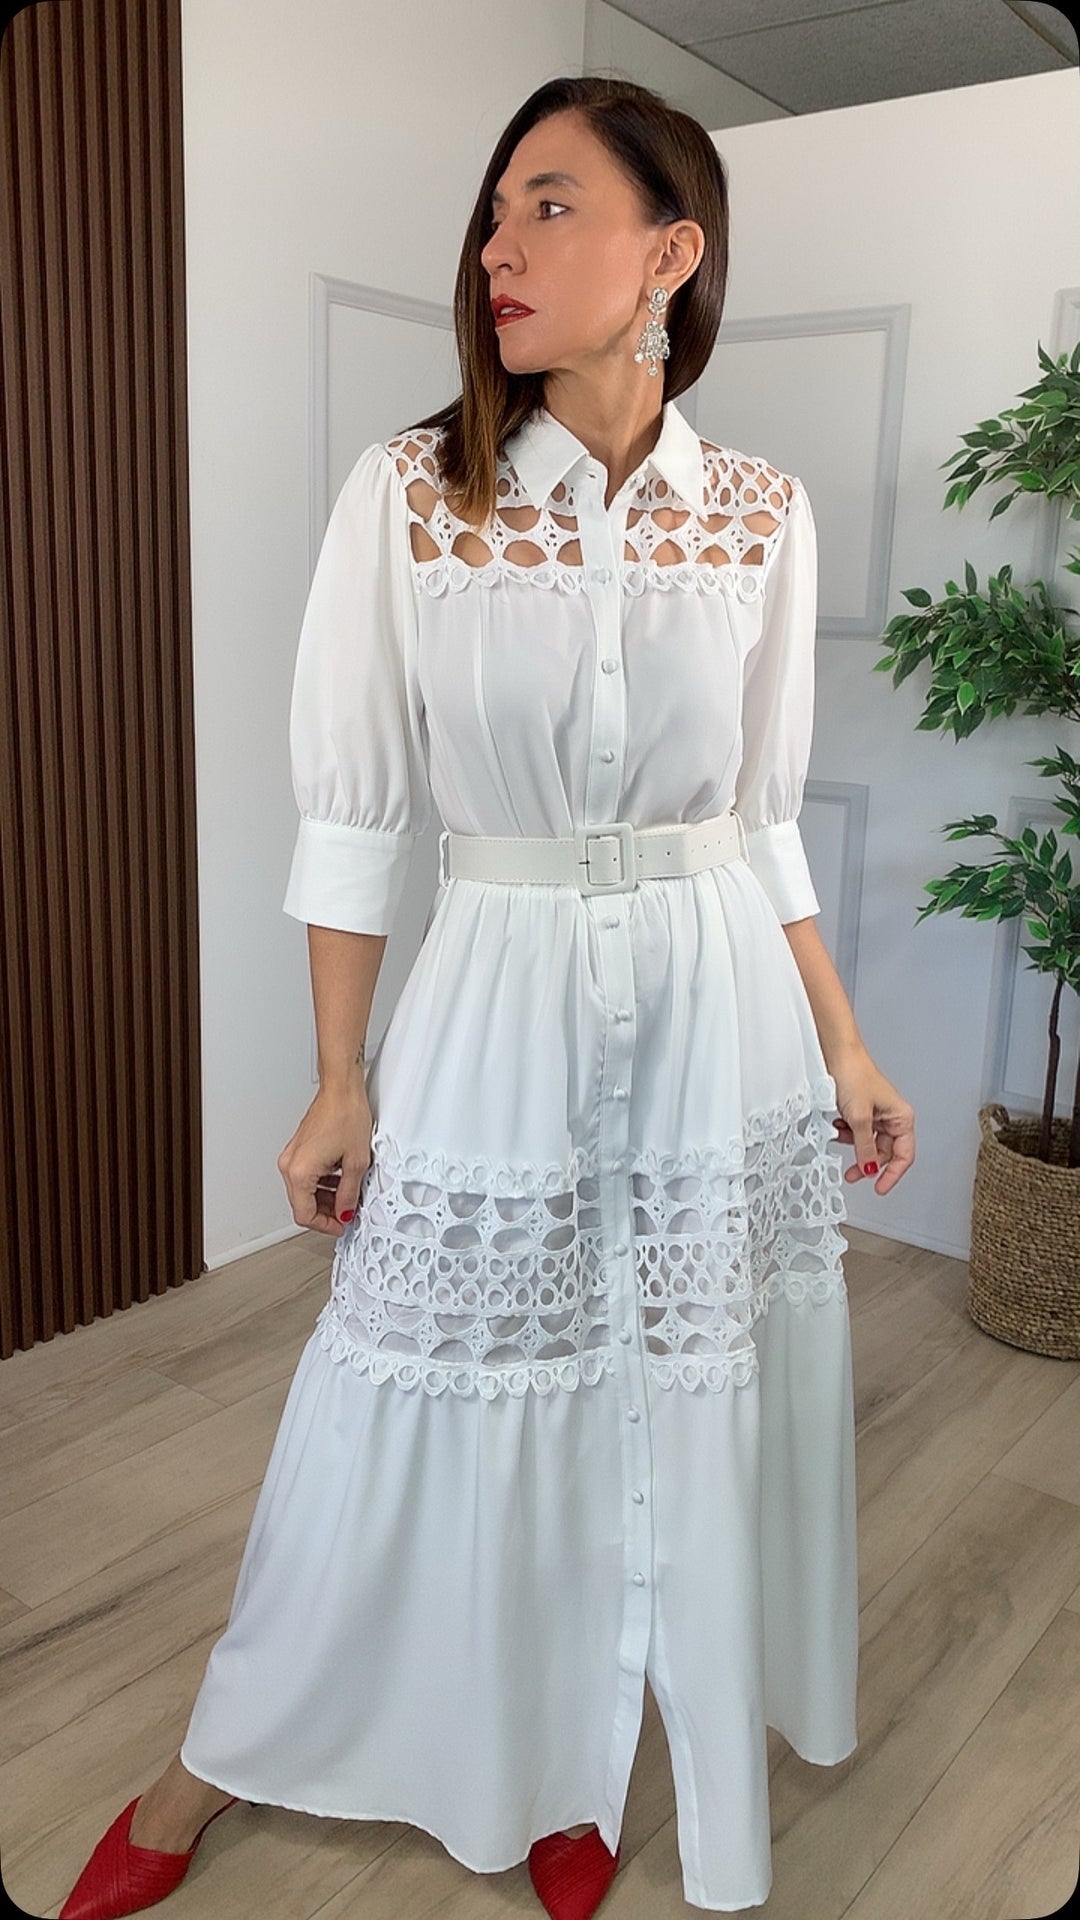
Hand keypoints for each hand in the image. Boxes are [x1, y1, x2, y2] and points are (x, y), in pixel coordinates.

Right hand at [277, 1085, 373, 1236]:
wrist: (340, 1089)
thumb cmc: (345, 1114)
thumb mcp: (356, 1163)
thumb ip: (349, 1194)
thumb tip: (345, 1210)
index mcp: (300, 1172)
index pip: (305, 1215)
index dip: (325, 1225)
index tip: (340, 1225)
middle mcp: (290, 1165)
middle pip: (302, 1204)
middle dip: (325, 1213)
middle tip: (346, 1213)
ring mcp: (292, 1156)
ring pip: (304, 1191)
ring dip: (324, 1198)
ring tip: (346, 1197)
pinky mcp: (298, 1149)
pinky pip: (306, 1176)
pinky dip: (321, 1183)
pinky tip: (339, 1181)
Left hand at [828, 1047, 915, 1193]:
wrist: (836, 1055)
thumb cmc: (854, 1075)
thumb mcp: (859, 1118)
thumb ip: (864, 1147)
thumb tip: (869, 1168)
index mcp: (901, 1117)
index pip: (903, 1155)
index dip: (892, 1174)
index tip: (880, 1188)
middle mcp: (892, 1117)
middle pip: (884, 1152)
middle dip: (867, 1162)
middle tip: (852, 1175)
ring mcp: (876, 1114)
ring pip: (867, 1143)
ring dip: (852, 1145)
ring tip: (839, 1138)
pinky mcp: (860, 1111)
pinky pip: (856, 1132)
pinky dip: (845, 1134)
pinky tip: (836, 1126)